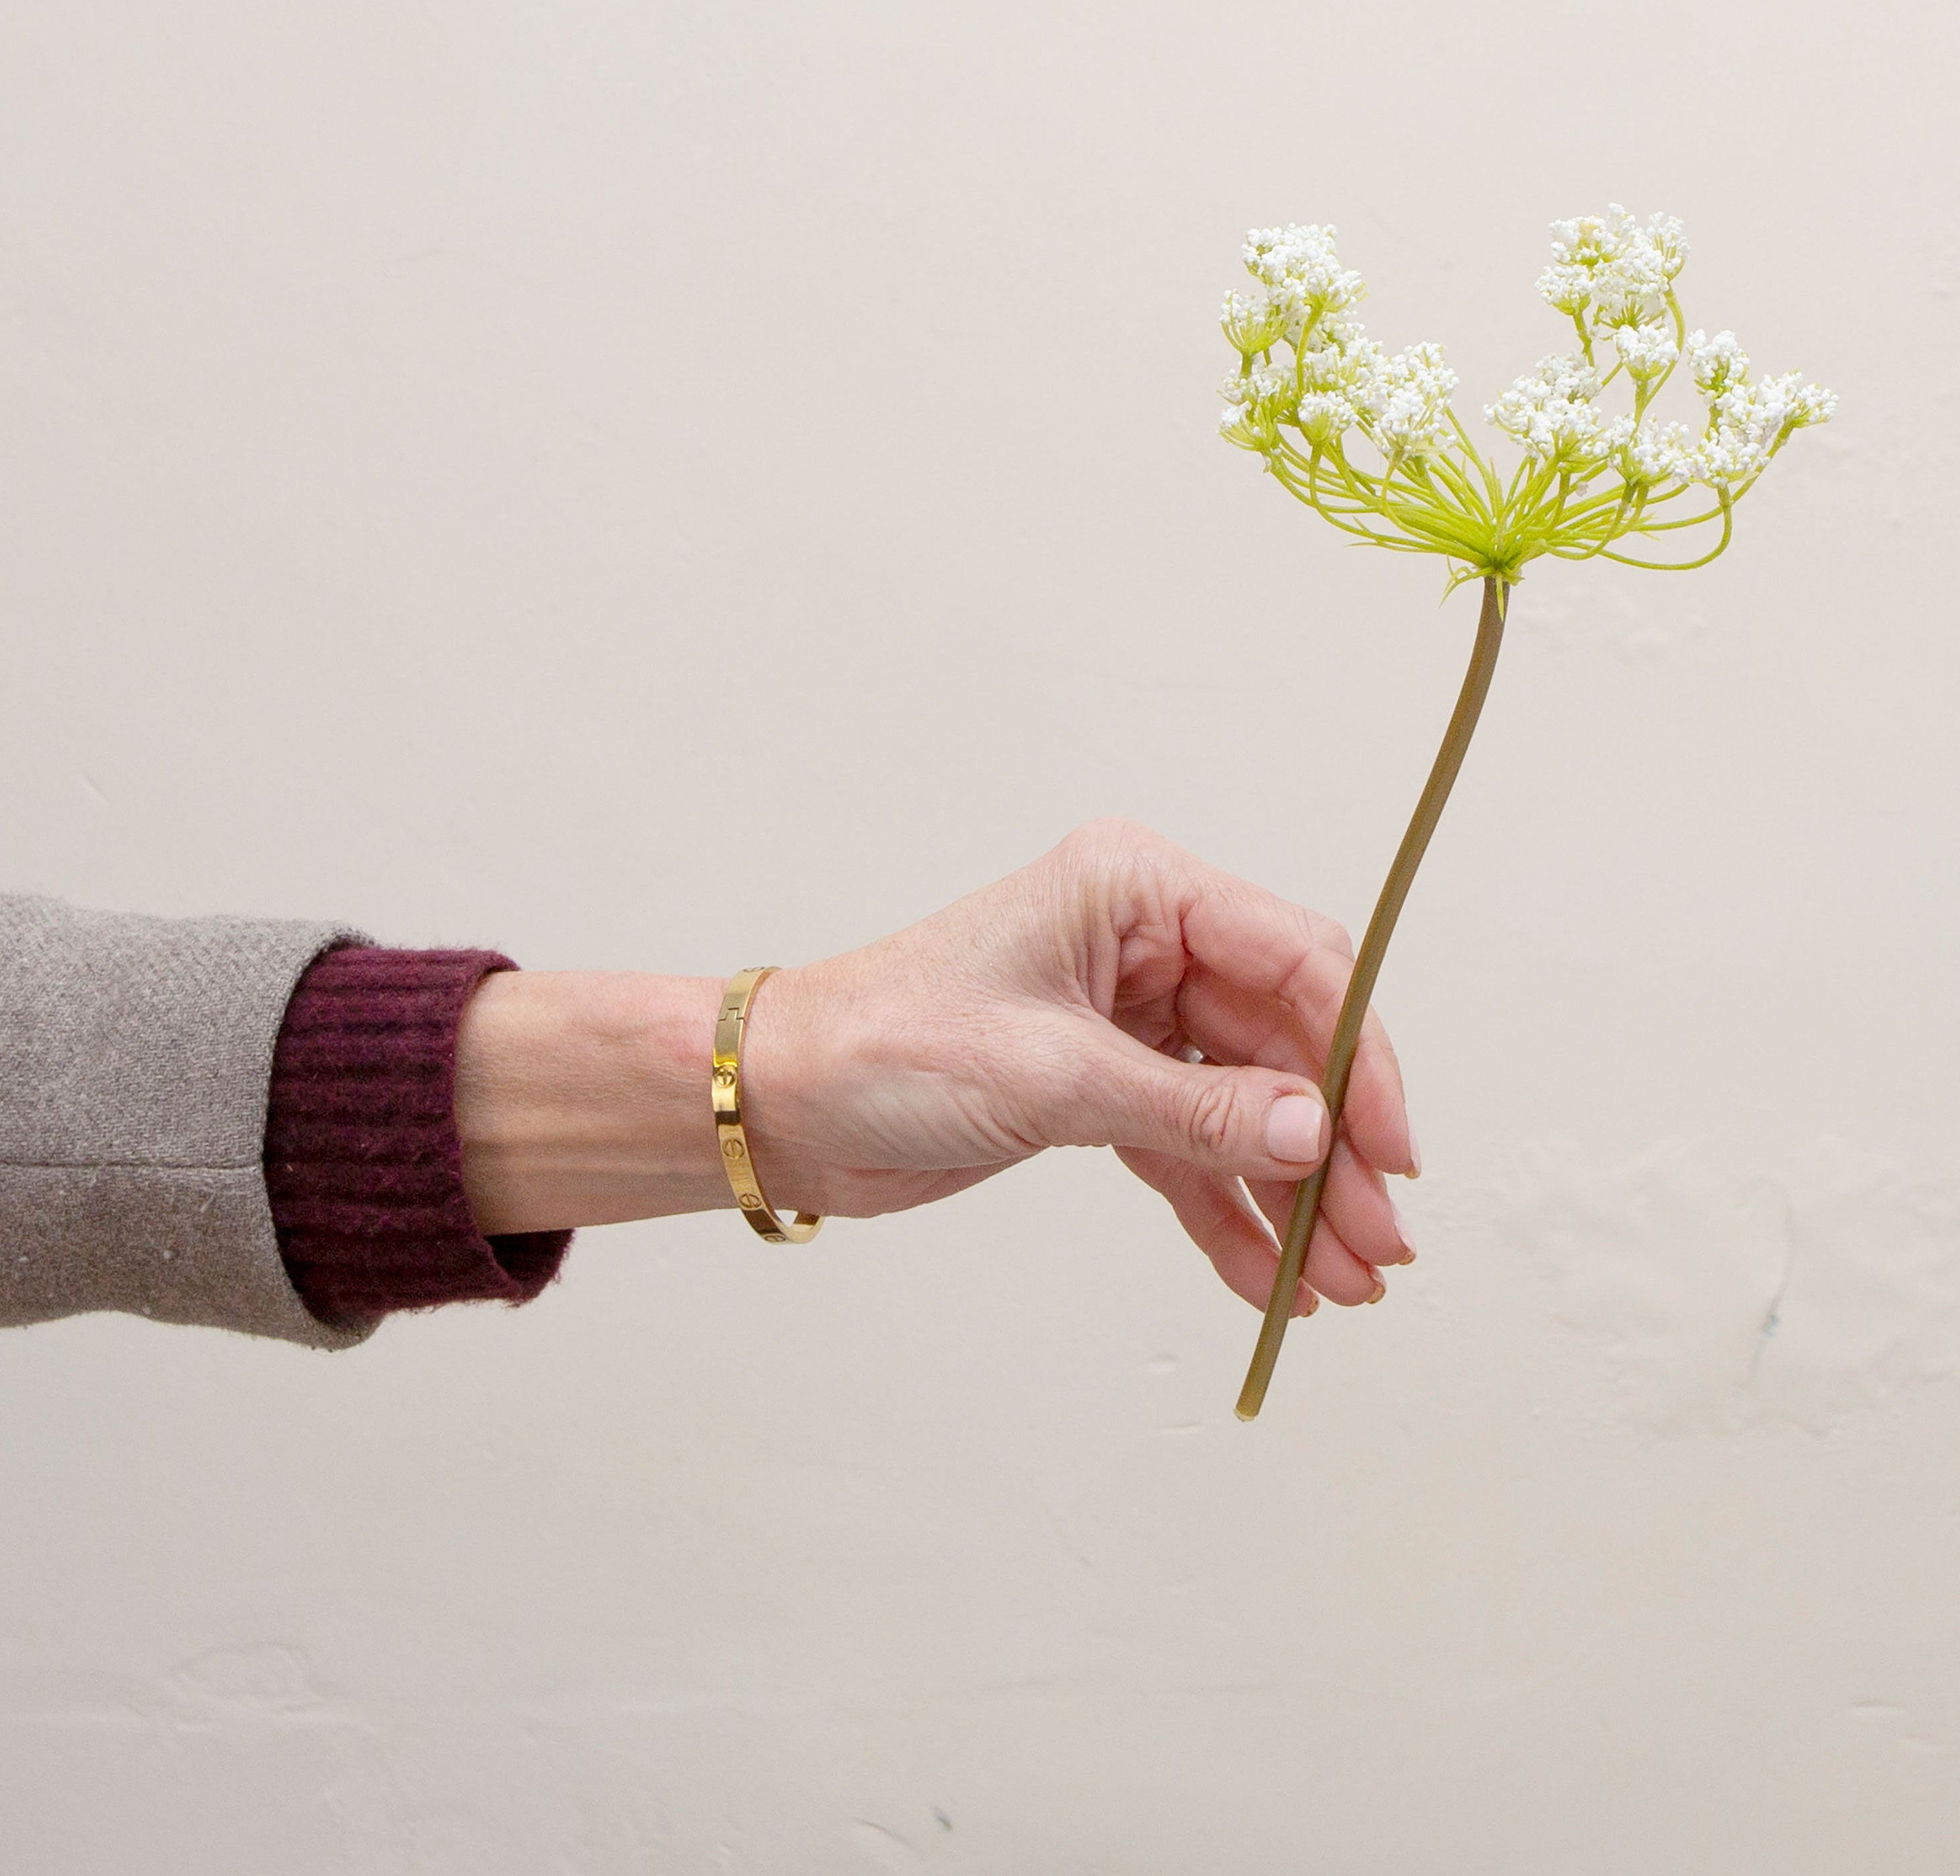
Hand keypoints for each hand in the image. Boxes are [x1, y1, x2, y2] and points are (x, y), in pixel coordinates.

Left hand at [745, 819, 1415, 1312]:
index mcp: (1136, 891)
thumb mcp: (1052, 1075)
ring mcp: (1129, 1019)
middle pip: (1284, 1044)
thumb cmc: (883, 1043)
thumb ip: (1195, 1109)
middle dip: (1334, 1148)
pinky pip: (1192, 1150)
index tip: (1389, 1150)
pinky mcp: (1103, 1088)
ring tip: (1342, 1283)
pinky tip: (1270, 1281)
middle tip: (1379, 1241)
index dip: (1358, 1056)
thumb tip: (1316, 1134)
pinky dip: (1229, 1212)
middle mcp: (1145, 944)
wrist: (784, 1100)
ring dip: (1295, 1194)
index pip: (1295, 961)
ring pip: (1247, 1106)